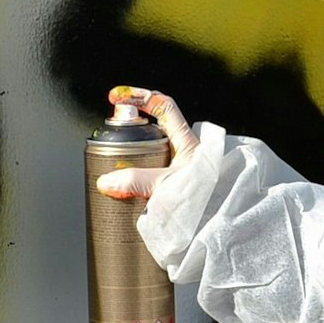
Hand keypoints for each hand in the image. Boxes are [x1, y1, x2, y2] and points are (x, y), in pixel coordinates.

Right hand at [95, 86, 198, 200]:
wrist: (217, 226)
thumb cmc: (204, 201)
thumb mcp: (167, 186)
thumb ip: (135, 181)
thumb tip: (106, 180)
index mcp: (186, 142)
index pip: (164, 106)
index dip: (140, 96)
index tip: (117, 98)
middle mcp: (184, 152)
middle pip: (153, 130)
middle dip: (131, 131)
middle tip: (111, 137)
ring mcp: (180, 169)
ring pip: (151, 154)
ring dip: (131, 157)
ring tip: (112, 165)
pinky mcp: (174, 187)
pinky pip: (150, 177)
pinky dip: (135, 180)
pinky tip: (124, 189)